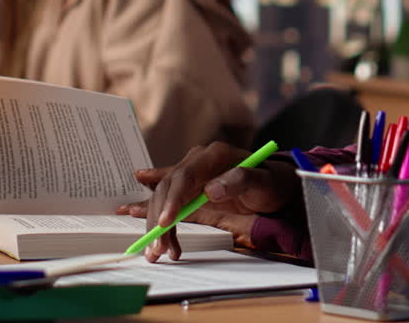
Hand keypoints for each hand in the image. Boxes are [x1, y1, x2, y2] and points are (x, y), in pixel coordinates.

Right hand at [115, 141, 300, 262]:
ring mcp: (191, 177)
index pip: (183, 176)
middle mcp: (196, 163)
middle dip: (160, 221)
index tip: (168, 223)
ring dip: (158, 226)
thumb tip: (211, 190)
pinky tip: (134, 215)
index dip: (172, 200)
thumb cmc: (270, 182)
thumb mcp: (262, 181)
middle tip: (159, 248)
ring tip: (159, 252)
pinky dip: (156, 215)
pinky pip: (167, 202)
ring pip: (164, 200)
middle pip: (167, 190)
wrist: (274, 186)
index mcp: (212, 155)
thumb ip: (240, 181)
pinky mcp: (189, 191)